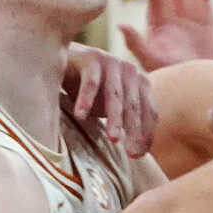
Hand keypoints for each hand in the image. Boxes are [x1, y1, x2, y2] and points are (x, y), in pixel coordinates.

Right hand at [61, 44, 159, 159]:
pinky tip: (81, 116)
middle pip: (134, 106)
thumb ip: (123, 120)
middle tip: (131, 153)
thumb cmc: (89, 88)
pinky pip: (90, 82)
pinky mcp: (92, 58)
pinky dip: (86, 99)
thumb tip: (137, 153)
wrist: (64, 59)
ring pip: (115, 96)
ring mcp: (112, 63)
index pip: (149, 111)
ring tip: (114, 139)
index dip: (146, 133)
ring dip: (115, 119)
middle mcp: (131, 71)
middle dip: (134, 131)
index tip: (139, 155)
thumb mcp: (109, 105)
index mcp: (141, 83)